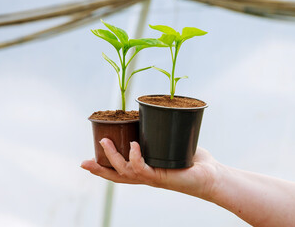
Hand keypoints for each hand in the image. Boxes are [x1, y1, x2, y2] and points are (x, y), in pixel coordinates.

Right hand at [81, 138, 220, 200]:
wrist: (210, 175)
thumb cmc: (192, 160)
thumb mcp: (170, 145)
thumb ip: (159, 135)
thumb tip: (152, 115)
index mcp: (145, 170)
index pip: (119, 171)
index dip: (103, 168)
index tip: (87, 162)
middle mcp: (146, 176)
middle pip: (116, 176)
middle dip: (99, 169)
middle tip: (84, 162)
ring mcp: (152, 178)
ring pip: (125, 172)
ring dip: (113, 157)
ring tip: (105, 141)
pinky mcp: (161, 177)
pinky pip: (142, 169)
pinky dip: (135, 157)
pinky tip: (134, 145)